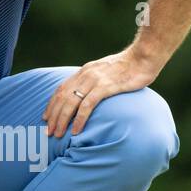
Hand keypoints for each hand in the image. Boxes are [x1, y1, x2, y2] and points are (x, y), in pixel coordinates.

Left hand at [42, 47, 161, 137]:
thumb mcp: (106, 72)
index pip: (61, 89)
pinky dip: (79, 119)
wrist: (144, 57)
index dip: (52, 104)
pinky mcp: (105, 87)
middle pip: (62, 97)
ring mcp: (95, 80)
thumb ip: (96, 81)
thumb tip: (90, 94)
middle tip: (48, 132)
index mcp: (84, 71)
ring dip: (62, 120)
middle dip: (53, 116)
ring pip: (71, 102)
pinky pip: (87, 105)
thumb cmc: (129, 66)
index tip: (46, 118)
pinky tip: (76, 131)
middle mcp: (86, 74)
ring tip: (58, 134)